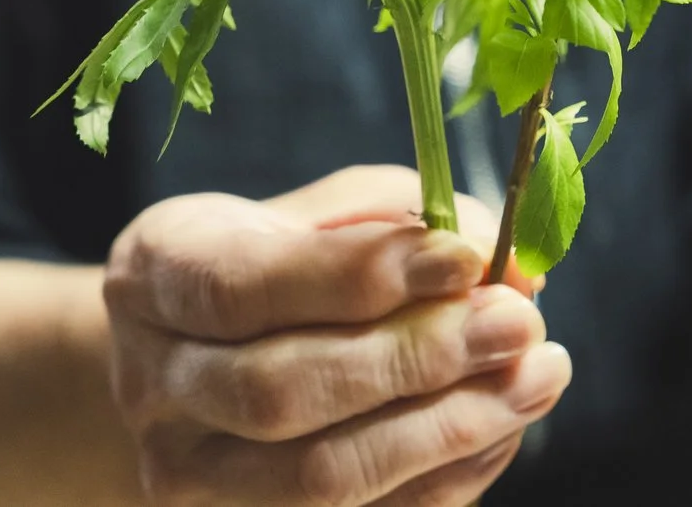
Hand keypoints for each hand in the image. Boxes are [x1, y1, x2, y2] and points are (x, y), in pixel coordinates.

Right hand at [103, 166, 569, 505]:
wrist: (205, 366)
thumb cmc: (283, 265)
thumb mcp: (326, 213)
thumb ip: (406, 221)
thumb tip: (497, 262)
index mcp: (156, 276)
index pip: (244, 289)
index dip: (359, 277)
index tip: (465, 260)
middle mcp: (152, 386)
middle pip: (280, 392)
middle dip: (417, 358)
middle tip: (519, 322)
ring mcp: (187, 478)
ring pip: (320, 478)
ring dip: (448, 429)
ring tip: (538, 374)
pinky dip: (446, 476)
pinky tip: (504, 425)